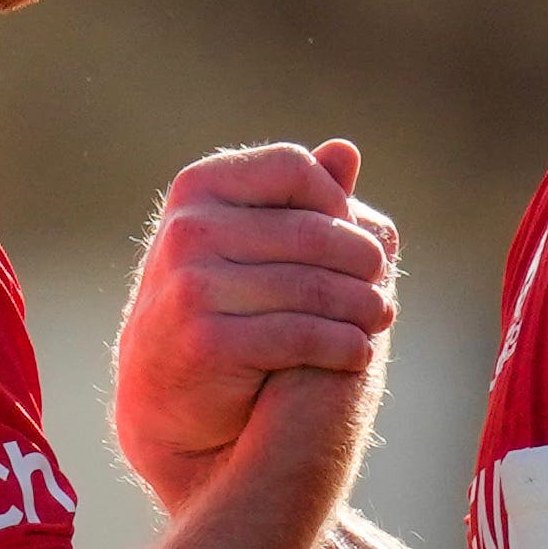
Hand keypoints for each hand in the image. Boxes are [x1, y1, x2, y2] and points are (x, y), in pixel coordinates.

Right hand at [115, 141, 396, 504]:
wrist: (164, 398)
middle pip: (312, 230)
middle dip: (362, 262)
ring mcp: (192, 284)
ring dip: (362, 306)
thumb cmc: (218, 309)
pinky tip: (359, 353)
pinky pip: (302, 334)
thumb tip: (347, 150)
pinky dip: (343, 345)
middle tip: (383, 288)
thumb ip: (292, 201)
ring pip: (314, 286)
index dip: (336, 202)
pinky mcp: (207, 340)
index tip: (356, 238)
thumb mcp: (246, 243)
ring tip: (380, 317)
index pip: (292, 168)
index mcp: (197, 188)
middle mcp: (188, 229)